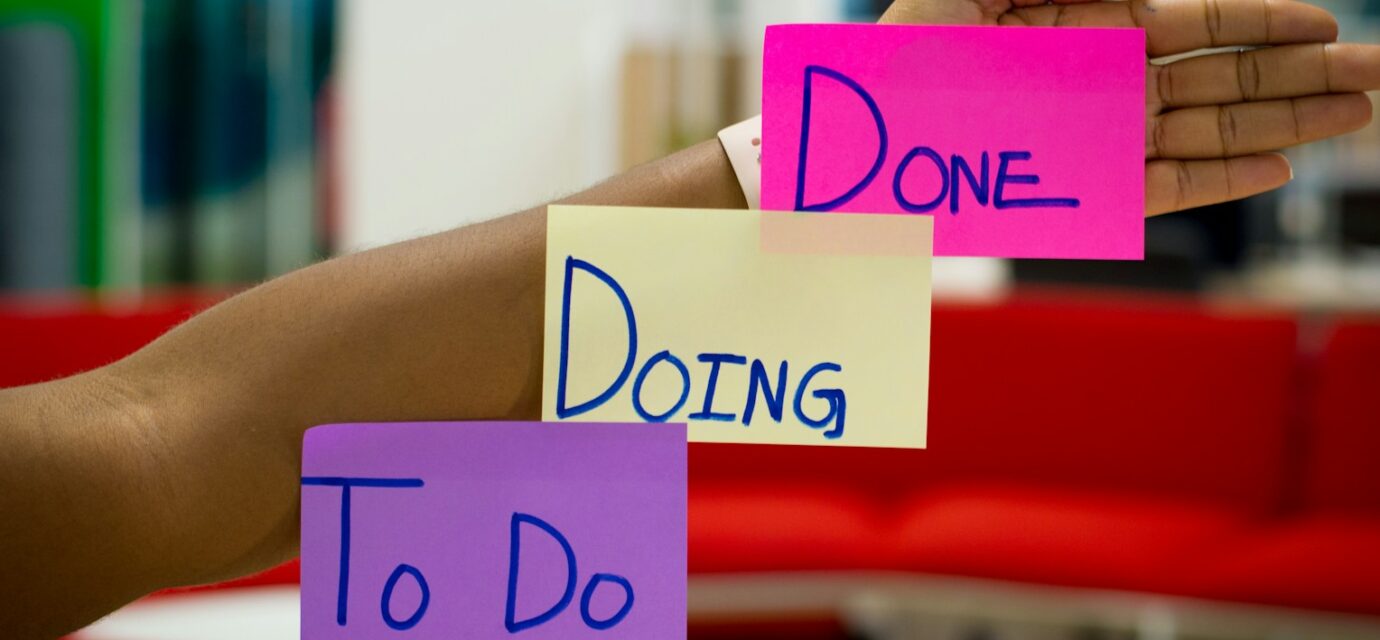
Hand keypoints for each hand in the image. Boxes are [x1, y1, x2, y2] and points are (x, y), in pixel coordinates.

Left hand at [880, 0, 1379, 215]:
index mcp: (1092, 26)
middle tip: (1376, 76)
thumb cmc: (910, 54)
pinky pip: (1165, 187)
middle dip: (1301, 75)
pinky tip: (1279, 166)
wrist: (864, 141)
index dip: (1264, 20)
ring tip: (1357, 115)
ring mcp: (1101, 139)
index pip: (1199, 21)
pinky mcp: (1084, 193)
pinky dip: (1221, 180)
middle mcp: (1107, 82)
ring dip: (1286, 125)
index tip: (1327, 22)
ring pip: (1211, 132)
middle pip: (1224, 78)